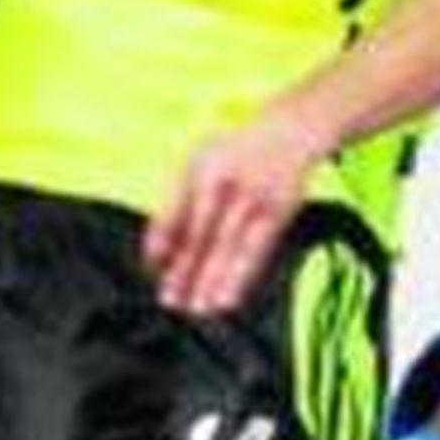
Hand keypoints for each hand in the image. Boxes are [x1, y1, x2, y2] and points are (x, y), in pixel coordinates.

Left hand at [145, 105, 328, 314]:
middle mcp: (226, 181)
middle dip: (184, 269)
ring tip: (198, 308)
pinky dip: (241, 277)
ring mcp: (253, 197)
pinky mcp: (276, 213)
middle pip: (200, 233)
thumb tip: (157, 252)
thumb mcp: (200, 162)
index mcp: (199, 166)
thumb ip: (177, 201)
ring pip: (228, 246)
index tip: (151, 267)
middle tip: (170, 300)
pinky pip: (256, 251)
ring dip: (211, 280)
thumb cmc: (235, 154)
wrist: (288, 132)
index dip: (160, 241)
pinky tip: (228, 298)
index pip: (174, 209)